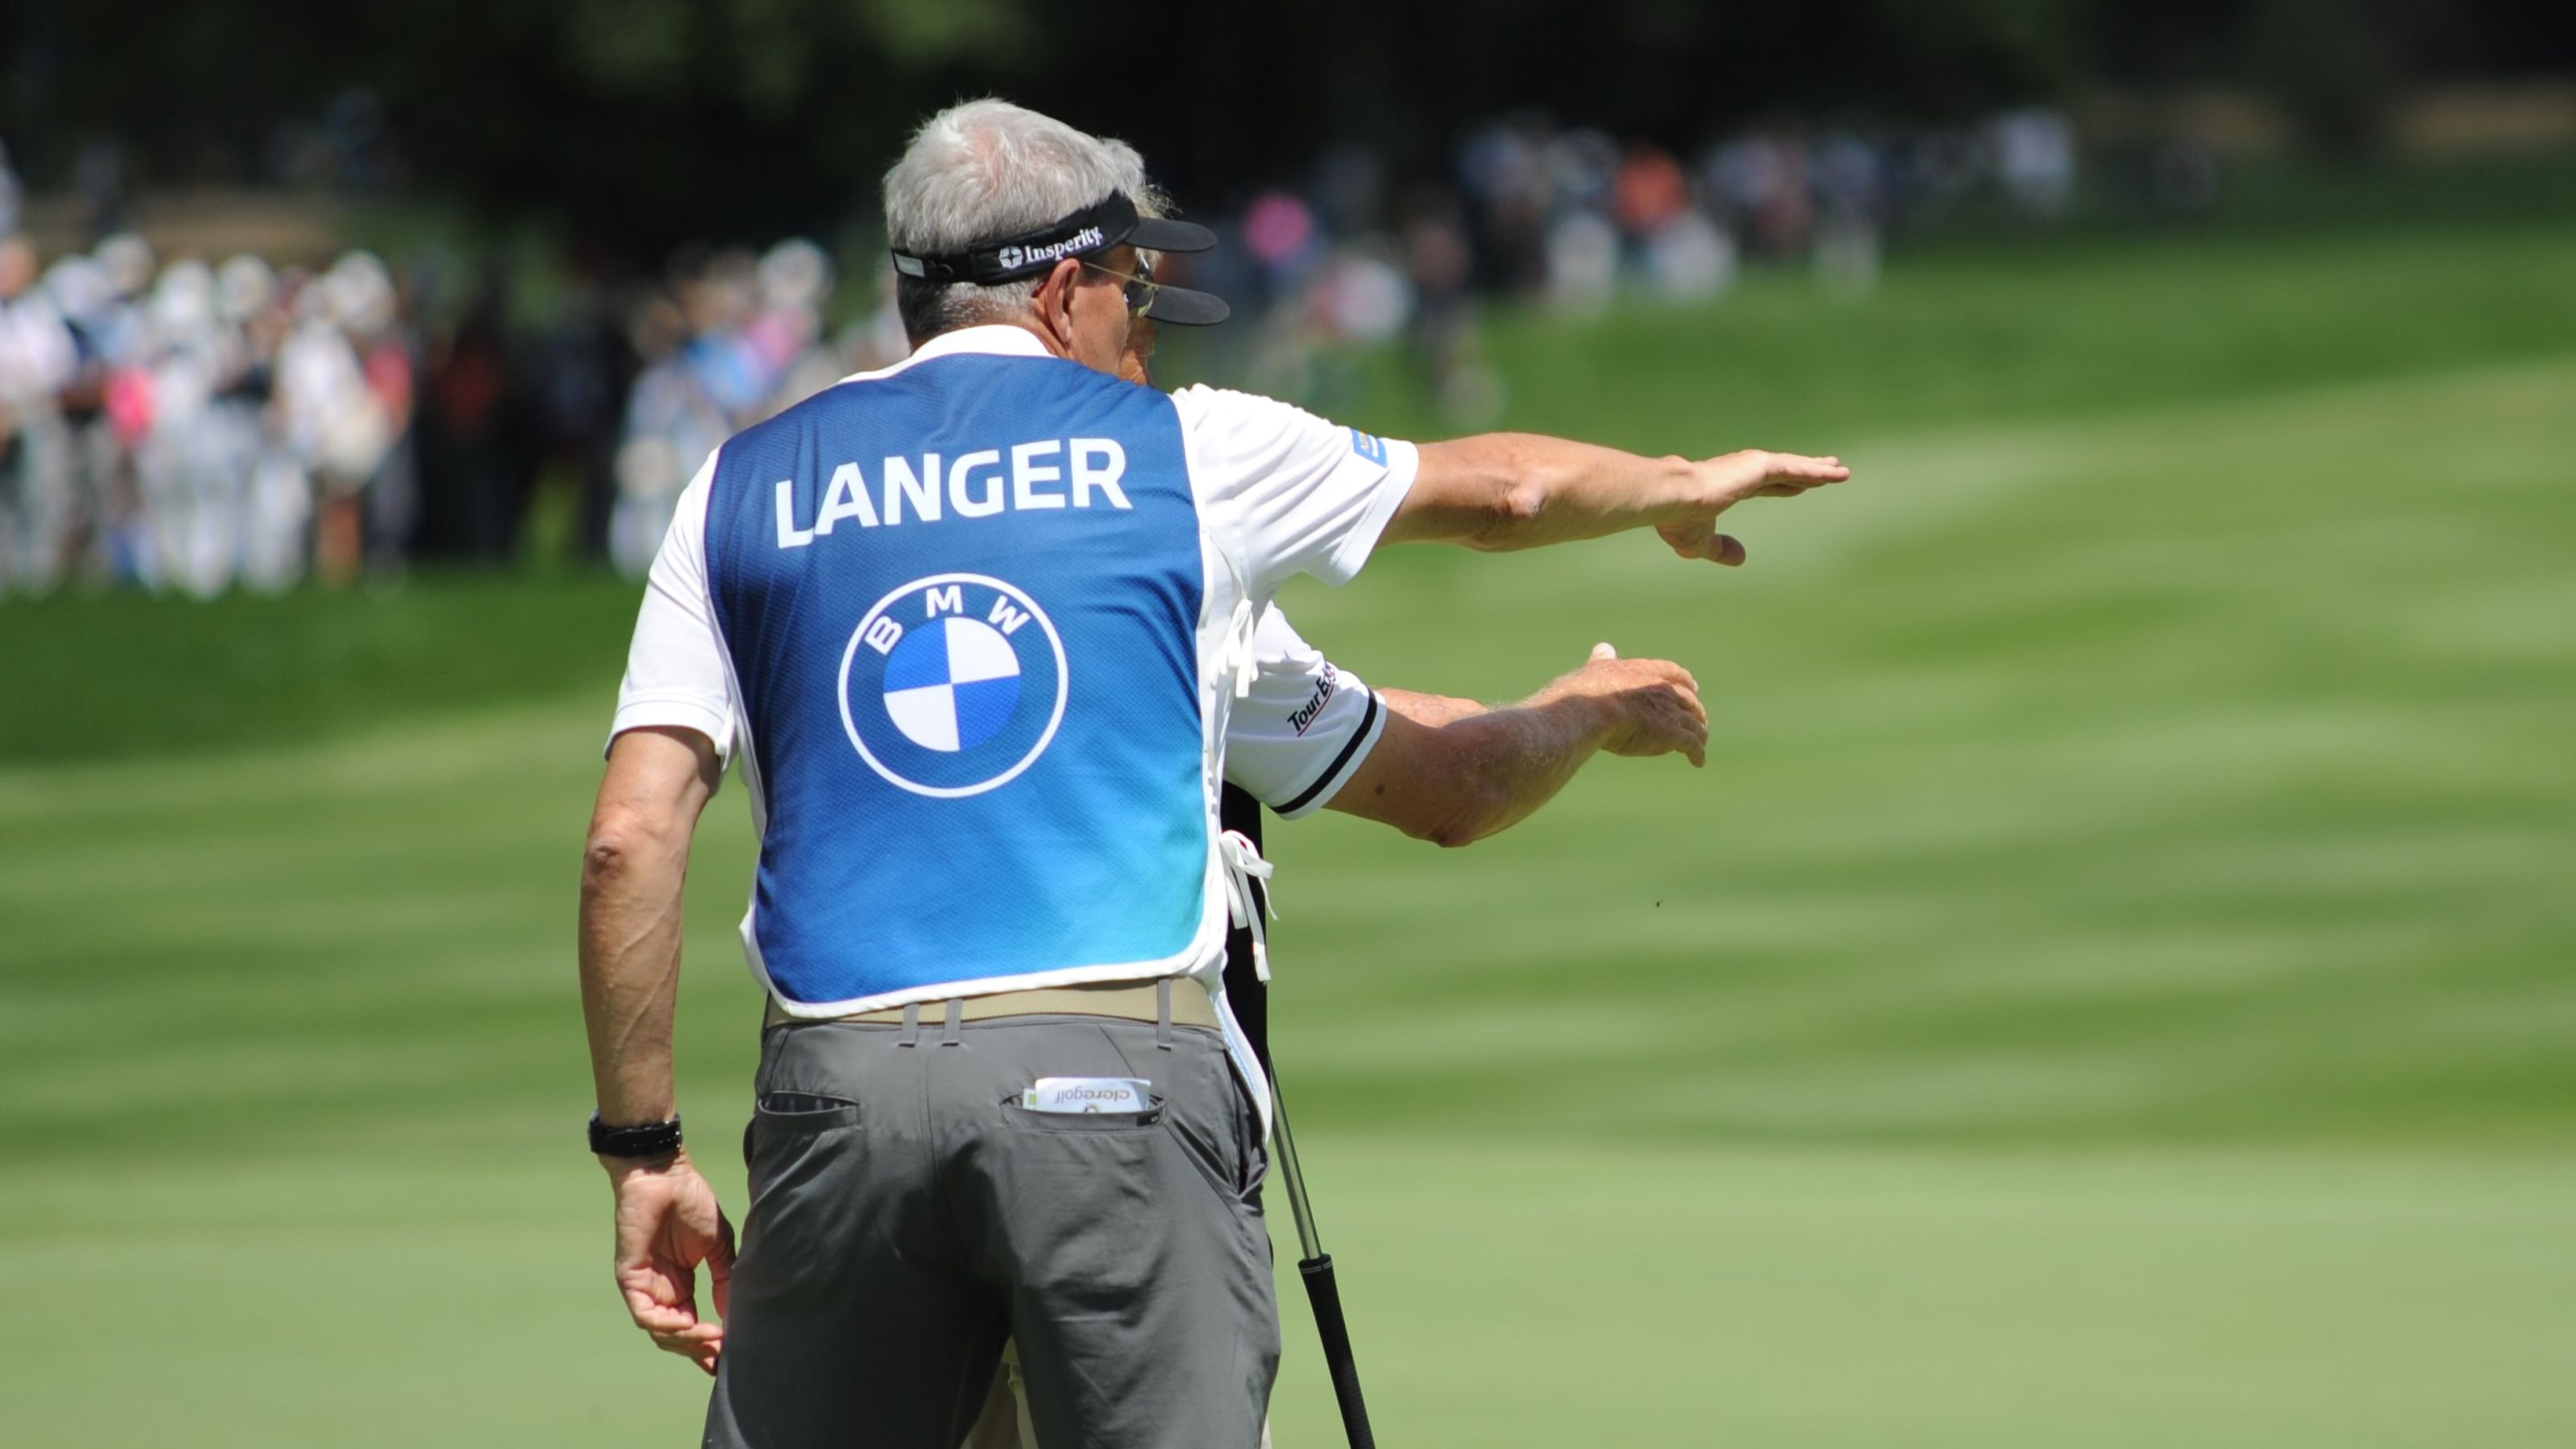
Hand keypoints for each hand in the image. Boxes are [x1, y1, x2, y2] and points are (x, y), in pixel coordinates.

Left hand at [604, 1149, 735, 1375]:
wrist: (665, 1175)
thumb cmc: (691, 1202)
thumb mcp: (719, 1246)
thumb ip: (726, 1278)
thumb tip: (736, 1313)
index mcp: (680, 1285)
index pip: (692, 1327)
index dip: (707, 1346)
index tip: (728, 1359)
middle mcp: (661, 1291)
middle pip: (676, 1337)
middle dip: (699, 1350)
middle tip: (722, 1354)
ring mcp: (644, 1287)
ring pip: (660, 1332)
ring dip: (686, 1340)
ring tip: (712, 1338)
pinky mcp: (630, 1279)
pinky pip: (645, 1315)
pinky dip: (667, 1326)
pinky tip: (689, 1324)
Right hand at [1540, 643, 1708, 766]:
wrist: (1593, 710)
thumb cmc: (1588, 692)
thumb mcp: (1596, 669)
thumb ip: (1604, 660)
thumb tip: (1603, 649)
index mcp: (1646, 672)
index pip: (1673, 673)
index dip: (1685, 681)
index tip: (1693, 687)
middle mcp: (1663, 690)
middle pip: (1689, 700)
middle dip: (1696, 710)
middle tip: (1699, 718)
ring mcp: (1670, 712)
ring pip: (1694, 724)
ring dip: (1700, 734)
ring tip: (1701, 744)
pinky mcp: (1672, 735)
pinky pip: (1691, 745)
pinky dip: (1698, 754)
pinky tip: (1698, 762)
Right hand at [1658, 450, 1849, 565]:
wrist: (1671, 499)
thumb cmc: (1678, 518)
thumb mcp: (1700, 543)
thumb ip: (1721, 549)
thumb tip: (1742, 558)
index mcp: (1729, 486)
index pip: (1764, 486)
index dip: (1784, 486)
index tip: (1800, 486)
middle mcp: (1742, 472)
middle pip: (1784, 472)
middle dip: (1805, 472)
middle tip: (1828, 468)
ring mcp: (1752, 466)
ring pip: (1794, 468)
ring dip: (1818, 470)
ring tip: (1840, 471)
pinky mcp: (1759, 466)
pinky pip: (1796, 469)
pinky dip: (1817, 471)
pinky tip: (1836, 474)